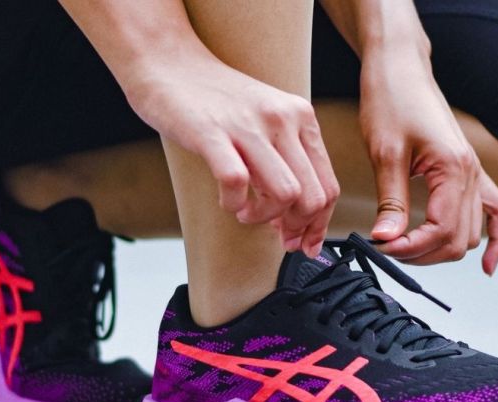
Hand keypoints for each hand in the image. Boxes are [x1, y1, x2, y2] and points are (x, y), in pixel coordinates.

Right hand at [125, 52, 338, 257]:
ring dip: (264, 218)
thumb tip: (295, 214)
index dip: (319, 224)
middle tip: (275, 233)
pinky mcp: (212, 133)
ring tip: (245, 212)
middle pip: (312, 197)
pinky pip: (237, 183)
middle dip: (296, 228)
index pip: (328, 186)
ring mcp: (248, 126)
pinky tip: (227, 200)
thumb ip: (285, 160)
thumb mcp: (266, 120)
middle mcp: (282, 119)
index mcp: (300, 118)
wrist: (168, 63)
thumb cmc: (214, 98)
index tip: (304, 242)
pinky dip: (233, 204)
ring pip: (285, 194)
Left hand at [359, 47, 497, 273]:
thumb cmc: (391, 102)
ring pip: (471, 233)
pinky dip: (495, 240)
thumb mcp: (385, 153)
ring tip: (407, 248)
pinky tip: (487, 266)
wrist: (402, 71)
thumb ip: (390, 201)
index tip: (381, 248)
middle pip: (458, 239)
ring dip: (442, 249)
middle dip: (423, 253)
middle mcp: (472, 173)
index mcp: (453, 168)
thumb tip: (386, 240)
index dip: (410, 248)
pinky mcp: (470, 171)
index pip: (441, 230)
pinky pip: (497, 212)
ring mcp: (475, 173)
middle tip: (387, 248)